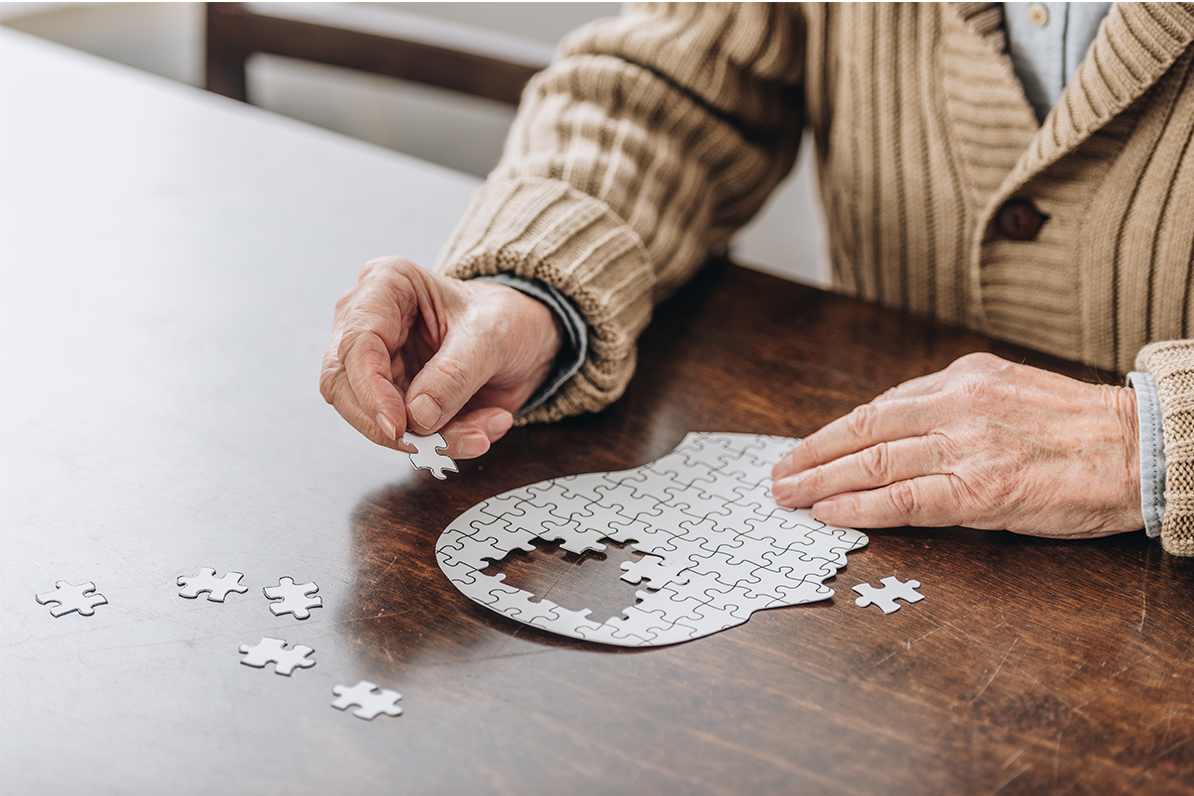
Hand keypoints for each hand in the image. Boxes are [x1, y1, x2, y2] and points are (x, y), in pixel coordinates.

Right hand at [320, 256, 562, 458]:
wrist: (525, 337)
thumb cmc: (504, 317)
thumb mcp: (491, 336)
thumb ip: (455, 374)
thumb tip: (417, 415)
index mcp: (385, 285)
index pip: (356, 344)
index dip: (371, 391)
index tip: (398, 426)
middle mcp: (369, 322)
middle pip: (345, 387)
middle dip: (392, 425)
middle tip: (436, 445)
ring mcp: (376, 363)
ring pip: (373, 418)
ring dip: (428, 440)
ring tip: (480, 434)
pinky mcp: (392, 397)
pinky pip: (404, 433)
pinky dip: (443, 441)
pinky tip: (483, 428)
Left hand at [771, 353, 1143, 538]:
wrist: (1141, 448)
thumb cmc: (1078, 428)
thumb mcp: (1008, 391)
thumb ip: (953, 405)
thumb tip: (896, 428)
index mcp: (962, 378)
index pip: (878, 406)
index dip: (833, 432)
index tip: (803, 447)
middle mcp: (957, 406)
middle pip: (863, 431)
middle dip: (811, 455)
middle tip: (778, 475)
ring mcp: (966, 447)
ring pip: (874, 463)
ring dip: (821, 481)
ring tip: (789, 496)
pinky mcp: (981, 490)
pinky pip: (905, 500)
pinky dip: (860, 507)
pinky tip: (830, 513)